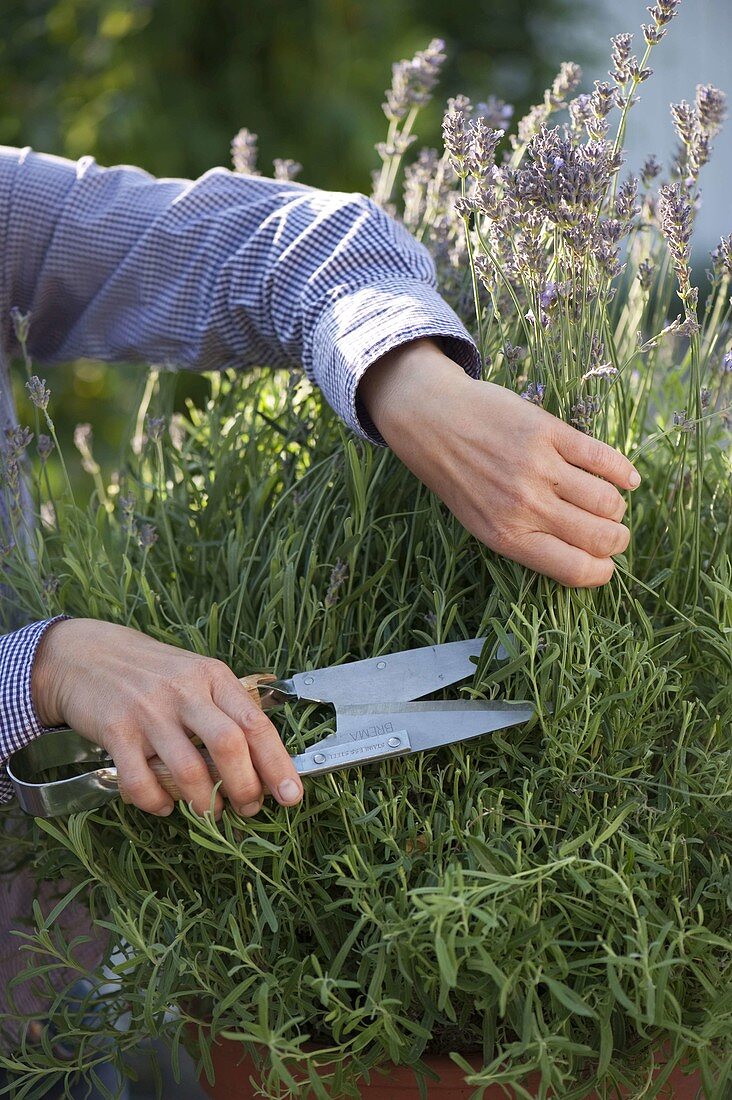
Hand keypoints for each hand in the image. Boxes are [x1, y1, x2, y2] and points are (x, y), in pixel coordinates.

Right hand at [31, 619, 302, 817]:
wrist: (87, 655)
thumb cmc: (153, 672)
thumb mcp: (196, 676)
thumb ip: (226, 710)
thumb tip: (264, 762)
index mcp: (213, 676)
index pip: (256, 724)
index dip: (277, 764)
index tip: (291, 796)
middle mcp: (185, 691)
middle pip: (229, 746)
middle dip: (245, 788)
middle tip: (248, 808)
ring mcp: (149, 711)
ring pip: (188, 770)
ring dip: (206, 802)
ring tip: (211, 811)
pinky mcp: (115, 730)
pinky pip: (140, 781)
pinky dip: (157, 803)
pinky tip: (164, 805)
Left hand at [358, 339, 639, 587]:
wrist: (431, 420)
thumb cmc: (457, 477)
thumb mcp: (479, 523)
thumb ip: (525, 540)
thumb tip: (582, 557)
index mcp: (507, 537)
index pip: (575, 568)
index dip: (601, 571)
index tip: (606, 565)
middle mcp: (526, 506)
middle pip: (600, 537)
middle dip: (617, 539)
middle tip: (614, 532)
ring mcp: (539, 467)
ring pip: (606, 499)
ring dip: (617, 506)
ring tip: (609, 503)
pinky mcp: (548, 432)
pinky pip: (602, 457)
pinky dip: (623, 471)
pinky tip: (628, 478)